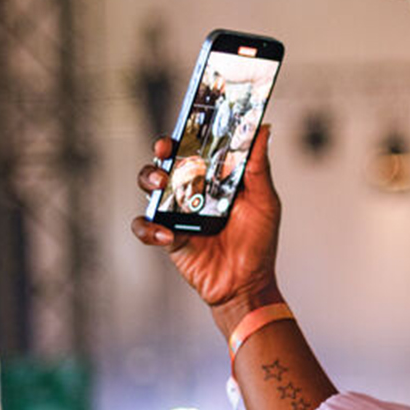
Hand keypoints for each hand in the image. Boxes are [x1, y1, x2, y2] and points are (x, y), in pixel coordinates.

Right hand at [131, 125, 283, 324]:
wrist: (247, 285)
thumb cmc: (257, 242)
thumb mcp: (264, 201)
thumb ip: (258, 167)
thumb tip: (263, 129)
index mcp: (214, 179)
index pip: (195, 149)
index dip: (186, 134)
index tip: (185, 124)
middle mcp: (192, 191)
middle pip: (166, 161)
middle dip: (161, 152)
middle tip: (167, 151)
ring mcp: (177, 212)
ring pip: (148, 187)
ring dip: (149, 179)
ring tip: (162, 185)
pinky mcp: (168, 237)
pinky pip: (145, 227)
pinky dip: (150, 228)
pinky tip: (169, 235)